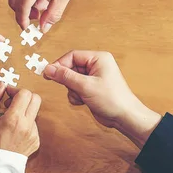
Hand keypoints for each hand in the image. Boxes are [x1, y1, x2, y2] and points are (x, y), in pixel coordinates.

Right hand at [0, 83, 40, 156]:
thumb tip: (1, 85)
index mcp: (14, 119)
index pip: (25, 93)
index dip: (15, 90)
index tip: (6, 95)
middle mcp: (27, 125)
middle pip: (36, 98)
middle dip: (24, 97)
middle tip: (11, 103)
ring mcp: (34, 134)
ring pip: (34, 112)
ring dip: (23, 110)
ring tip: (9, 120)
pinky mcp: (36, 141)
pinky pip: (33, 124)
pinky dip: (24, 123)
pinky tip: (13, 131)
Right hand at [42, 50, 161, 148]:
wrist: (124, 117)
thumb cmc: (112, 99)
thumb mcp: (85, 86)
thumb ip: (65, 76)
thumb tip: (48, 69)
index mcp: (98, 58)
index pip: (72, 55)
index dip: (59, 64)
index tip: (48, 74)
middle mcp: (96, 65)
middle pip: (71, 67)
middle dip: (68, 80)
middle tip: (69, 88)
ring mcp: (93, 77)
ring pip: (71, 79)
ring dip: (72, 89)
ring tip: (81, 96)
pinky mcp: (91, 88)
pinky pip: (75, 88)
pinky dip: (76, 95)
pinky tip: (83, 101)